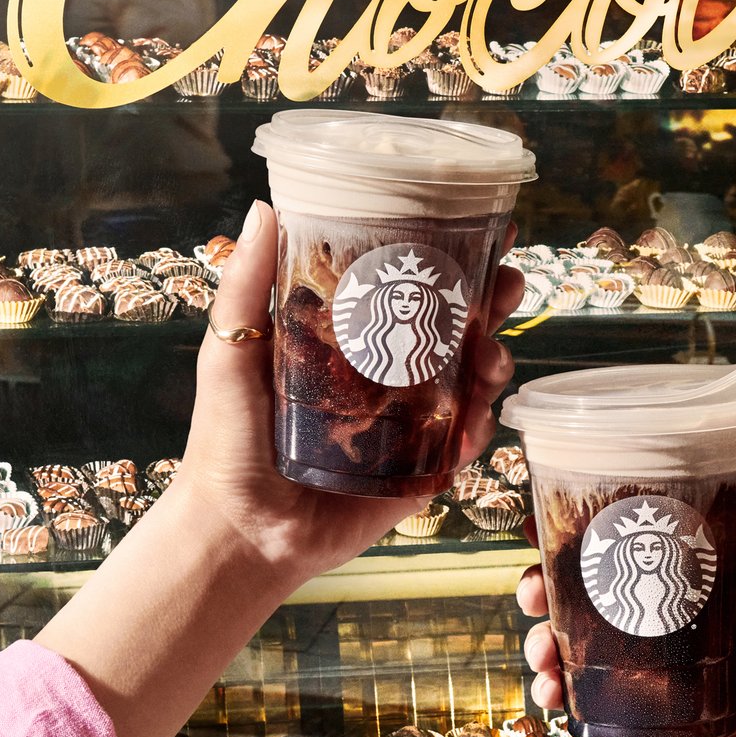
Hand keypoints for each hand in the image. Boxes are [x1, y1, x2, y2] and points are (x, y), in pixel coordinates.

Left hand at [176, 200, 521, 577]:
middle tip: (508, 283)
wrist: (239, 528)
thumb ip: (247, 286)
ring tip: (489, 359)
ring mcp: (410, 421)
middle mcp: (388, 372)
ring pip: (472, 380)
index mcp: (351, 338)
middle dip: (492, 302)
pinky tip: (472, 422)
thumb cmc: (227, 437)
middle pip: (457, 326)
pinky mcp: (420, 469)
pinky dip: (478, 428)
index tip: (480, 227)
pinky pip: (464, 442)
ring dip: (494, 361)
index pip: (408, 286)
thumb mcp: (231, 352)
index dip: (448, 257)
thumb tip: (265, 208)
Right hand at [516, 426, 735, 736]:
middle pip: (579, 593)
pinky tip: (551, 690)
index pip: (616, 548)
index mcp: (682, 586)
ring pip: (567, 644)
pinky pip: (577, 701)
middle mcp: (653, 625)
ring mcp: (638, 675)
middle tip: (533, 584)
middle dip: (543, 583)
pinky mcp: (631, 721)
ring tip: (540, 642)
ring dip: (538, 636)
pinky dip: (551, 691)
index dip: (575, 533)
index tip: (542, 518)